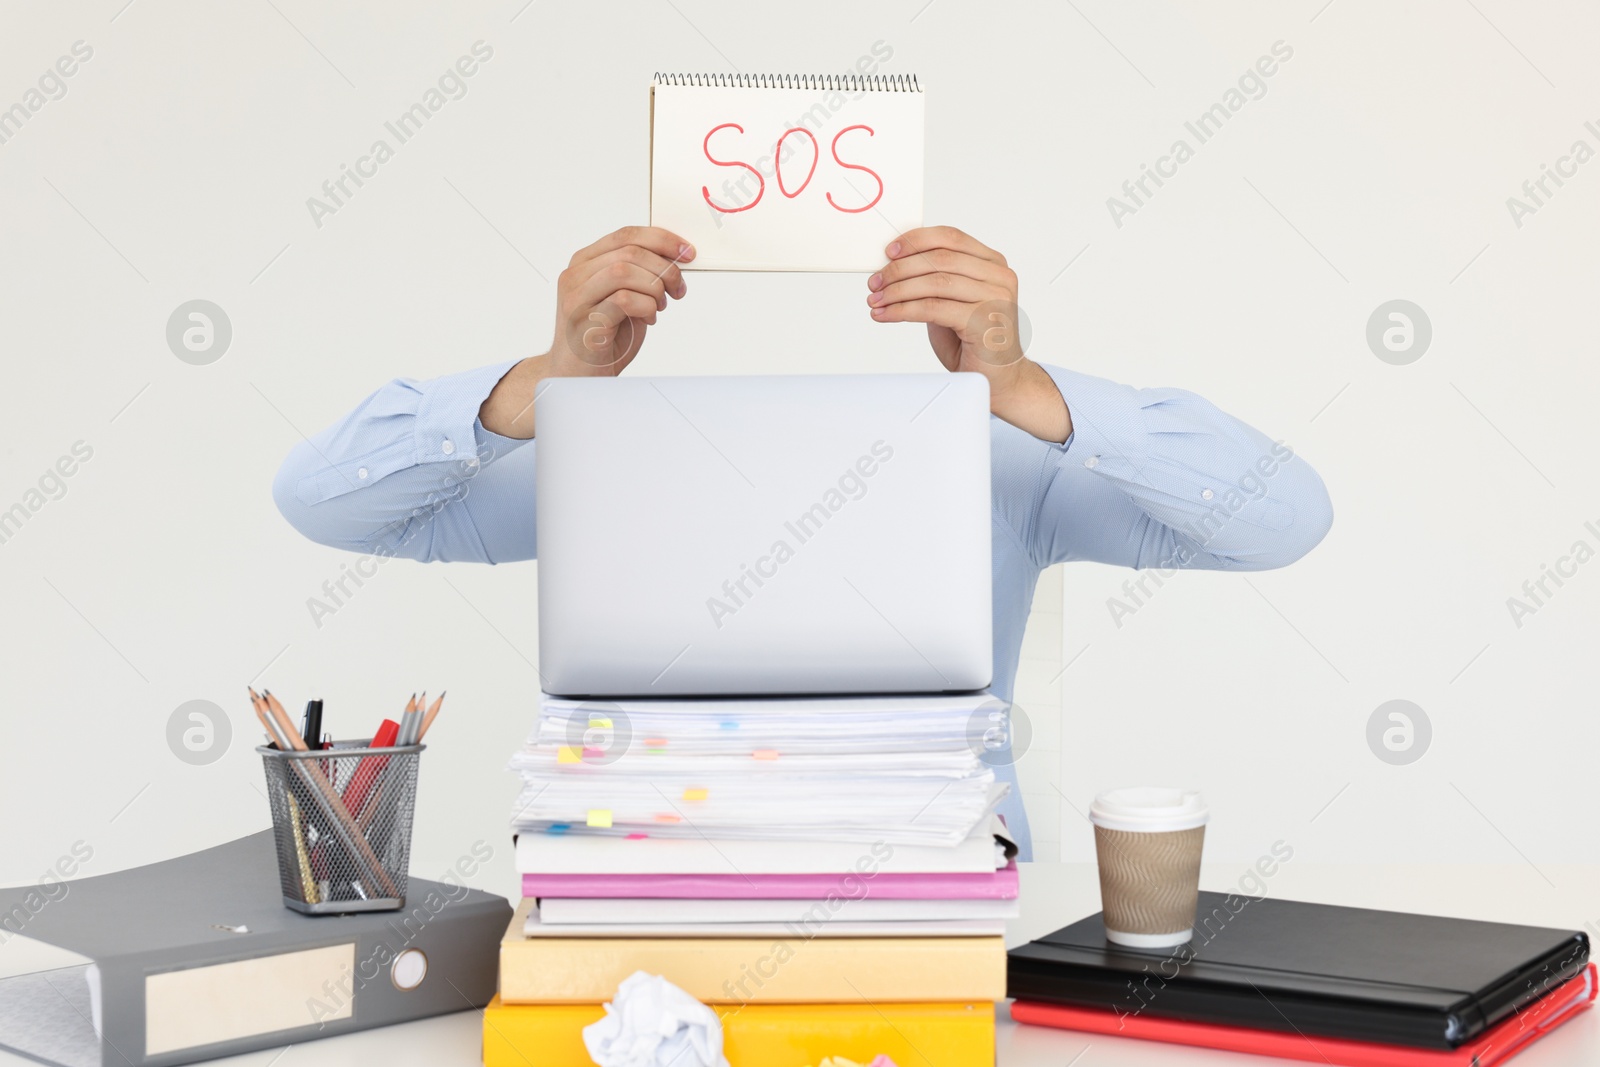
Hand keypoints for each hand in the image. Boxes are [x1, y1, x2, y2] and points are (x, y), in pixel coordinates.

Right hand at [549, 226, 693, 376]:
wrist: (579, 375)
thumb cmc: (604, 337)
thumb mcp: (624, 298)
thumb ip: (639, 275)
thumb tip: (675, 259)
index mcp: (586, 262)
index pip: (626, 235)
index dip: (662, 239)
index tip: (687, 252)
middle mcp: (576, 274)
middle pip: (629, 251)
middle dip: (664, 268)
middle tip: (678, 289)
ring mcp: (577, 296)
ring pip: (624, 271)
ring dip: (654, 288)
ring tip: (659, 306)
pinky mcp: (583, 319)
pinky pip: (623, 300)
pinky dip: (646, 307)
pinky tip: (648, 319)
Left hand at [867, 226, 1070, 443]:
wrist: (997, 379)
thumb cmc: (972, 340)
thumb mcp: (951, 301)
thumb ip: (935, 280)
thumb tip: (893, 265)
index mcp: (993, 264)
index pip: (951, 237)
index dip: (916, 240)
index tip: (889, 251)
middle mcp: (999, 277)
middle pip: (940, 258)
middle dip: (900, 268)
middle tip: (875, 281)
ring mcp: (995, 298)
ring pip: (935, 282)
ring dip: (898, 290)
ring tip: (876, 299)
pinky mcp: (984, 321)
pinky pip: (934, 308)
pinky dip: (903, 310)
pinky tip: (886, 315)